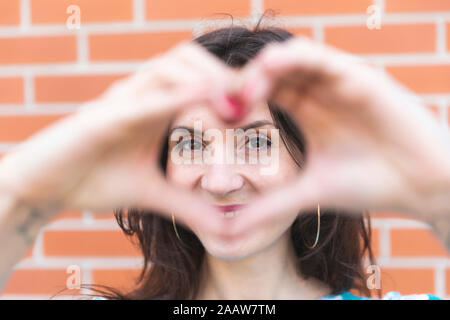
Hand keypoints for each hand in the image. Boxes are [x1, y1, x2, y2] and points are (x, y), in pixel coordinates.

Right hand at [0, 42, 235, 229]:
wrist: (45, 186)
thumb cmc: (95, 179)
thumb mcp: (152, 196)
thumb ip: (188, 206)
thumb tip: (226, 228)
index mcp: (155, 107)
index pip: (199, 80)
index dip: (232, 86)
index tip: (262, 105)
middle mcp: (140, 96)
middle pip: (188, 59)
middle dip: (225, 74)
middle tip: (256, 98)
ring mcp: (118, 102)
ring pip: (166, 68)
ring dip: (204, 78)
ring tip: (234, 103)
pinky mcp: (98, 118)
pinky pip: (139, 101)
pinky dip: (169, 97)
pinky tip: (197, 97)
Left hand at [234, 36, 449, 232]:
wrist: (421, 185)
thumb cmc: (369, 185)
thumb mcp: (309, 194)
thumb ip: (270, 207)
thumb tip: (231, 230)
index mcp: (305, 112)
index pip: (262, 92)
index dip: (235, 99)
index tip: (211, 114)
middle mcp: (319, 92)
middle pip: (271, 72)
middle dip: (244, 81)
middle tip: (222, 100)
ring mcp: (339, 82)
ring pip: (293, 58)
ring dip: (265, 67)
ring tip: (245, 89)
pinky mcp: (360, 77)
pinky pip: (323, 58)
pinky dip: (296, 58)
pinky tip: (271, 68)